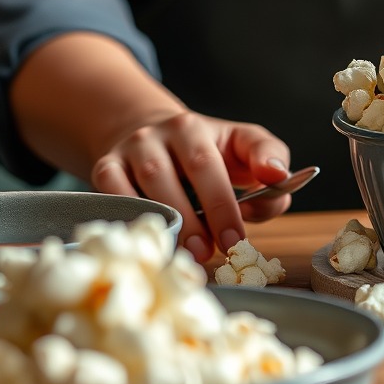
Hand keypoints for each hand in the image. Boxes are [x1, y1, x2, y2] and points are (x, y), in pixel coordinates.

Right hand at [89, 110, 291, 262]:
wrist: (150, 136)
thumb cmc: (207, 152)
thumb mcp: (243, 148)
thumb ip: (268, 164)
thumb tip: (278, 180)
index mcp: (203, 128)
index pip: (218, 161)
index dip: (227, 203)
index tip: (236, 238)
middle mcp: (169, 130)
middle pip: (189, 169)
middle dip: (203, 216)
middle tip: (214, 253)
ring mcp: (135, 146)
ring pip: (150, 184)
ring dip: (171, 223)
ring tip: (187, 256)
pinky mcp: (105, 165)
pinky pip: (113, 194)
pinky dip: (130, 219)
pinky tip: (149, 243)